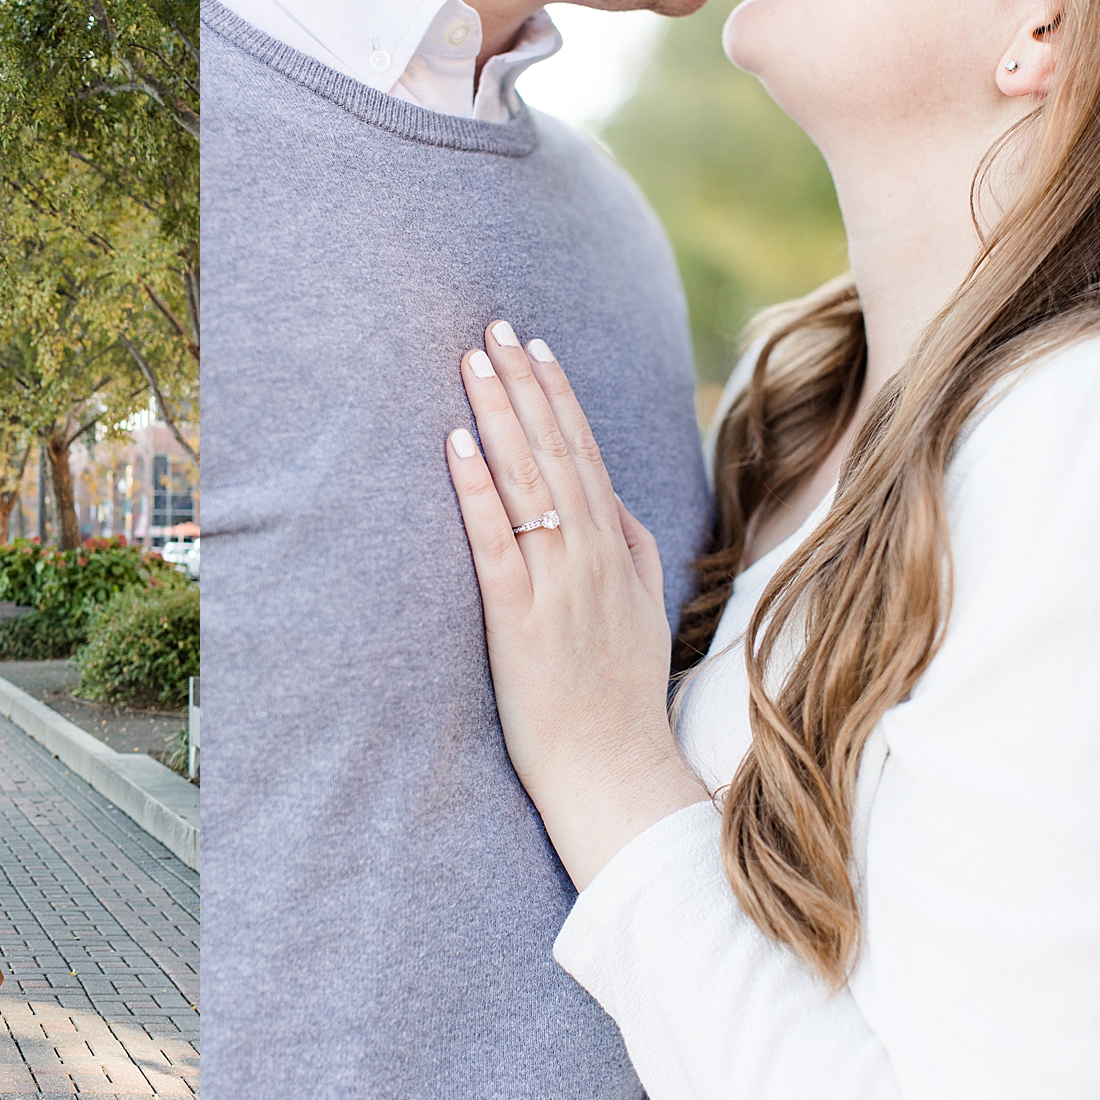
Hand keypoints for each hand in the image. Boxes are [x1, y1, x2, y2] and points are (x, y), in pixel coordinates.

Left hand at [445, 321, 707, 889]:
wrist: (614, 772)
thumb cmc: (620, 695)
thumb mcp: (644, 611)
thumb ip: (633, 549)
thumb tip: (612, 501)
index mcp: (615, 550)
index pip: (585, 454)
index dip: (557, 397)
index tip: (536, 347)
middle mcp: (589, 555)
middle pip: (554, 451)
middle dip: (522, 385)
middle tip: (494, 326)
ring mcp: (556, 585)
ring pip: (527, 483)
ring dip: (498, 417)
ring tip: (471, 361)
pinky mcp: (518, 620)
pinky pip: (496, 543)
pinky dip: (476, 490)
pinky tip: (456, 446)